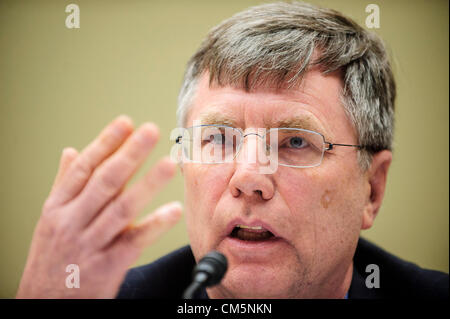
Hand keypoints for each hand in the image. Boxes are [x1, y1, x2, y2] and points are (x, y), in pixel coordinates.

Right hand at [16, 115, 181, 297]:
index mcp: (57, 207)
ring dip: (146, 184)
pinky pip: (133, 242)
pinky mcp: (106, 267)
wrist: (43, 305)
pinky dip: (154, 225)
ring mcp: (89, 245)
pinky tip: (173, 210)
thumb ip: (64, 184)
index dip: (106, 143)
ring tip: (168, 163)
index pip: (84, 168)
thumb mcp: (50, 220)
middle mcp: (71, 222)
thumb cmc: (51, 258)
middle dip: (129, 154)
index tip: (126, 122)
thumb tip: (71, 151)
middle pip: (104, 182)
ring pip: (120, 208)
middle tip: (150, 131)